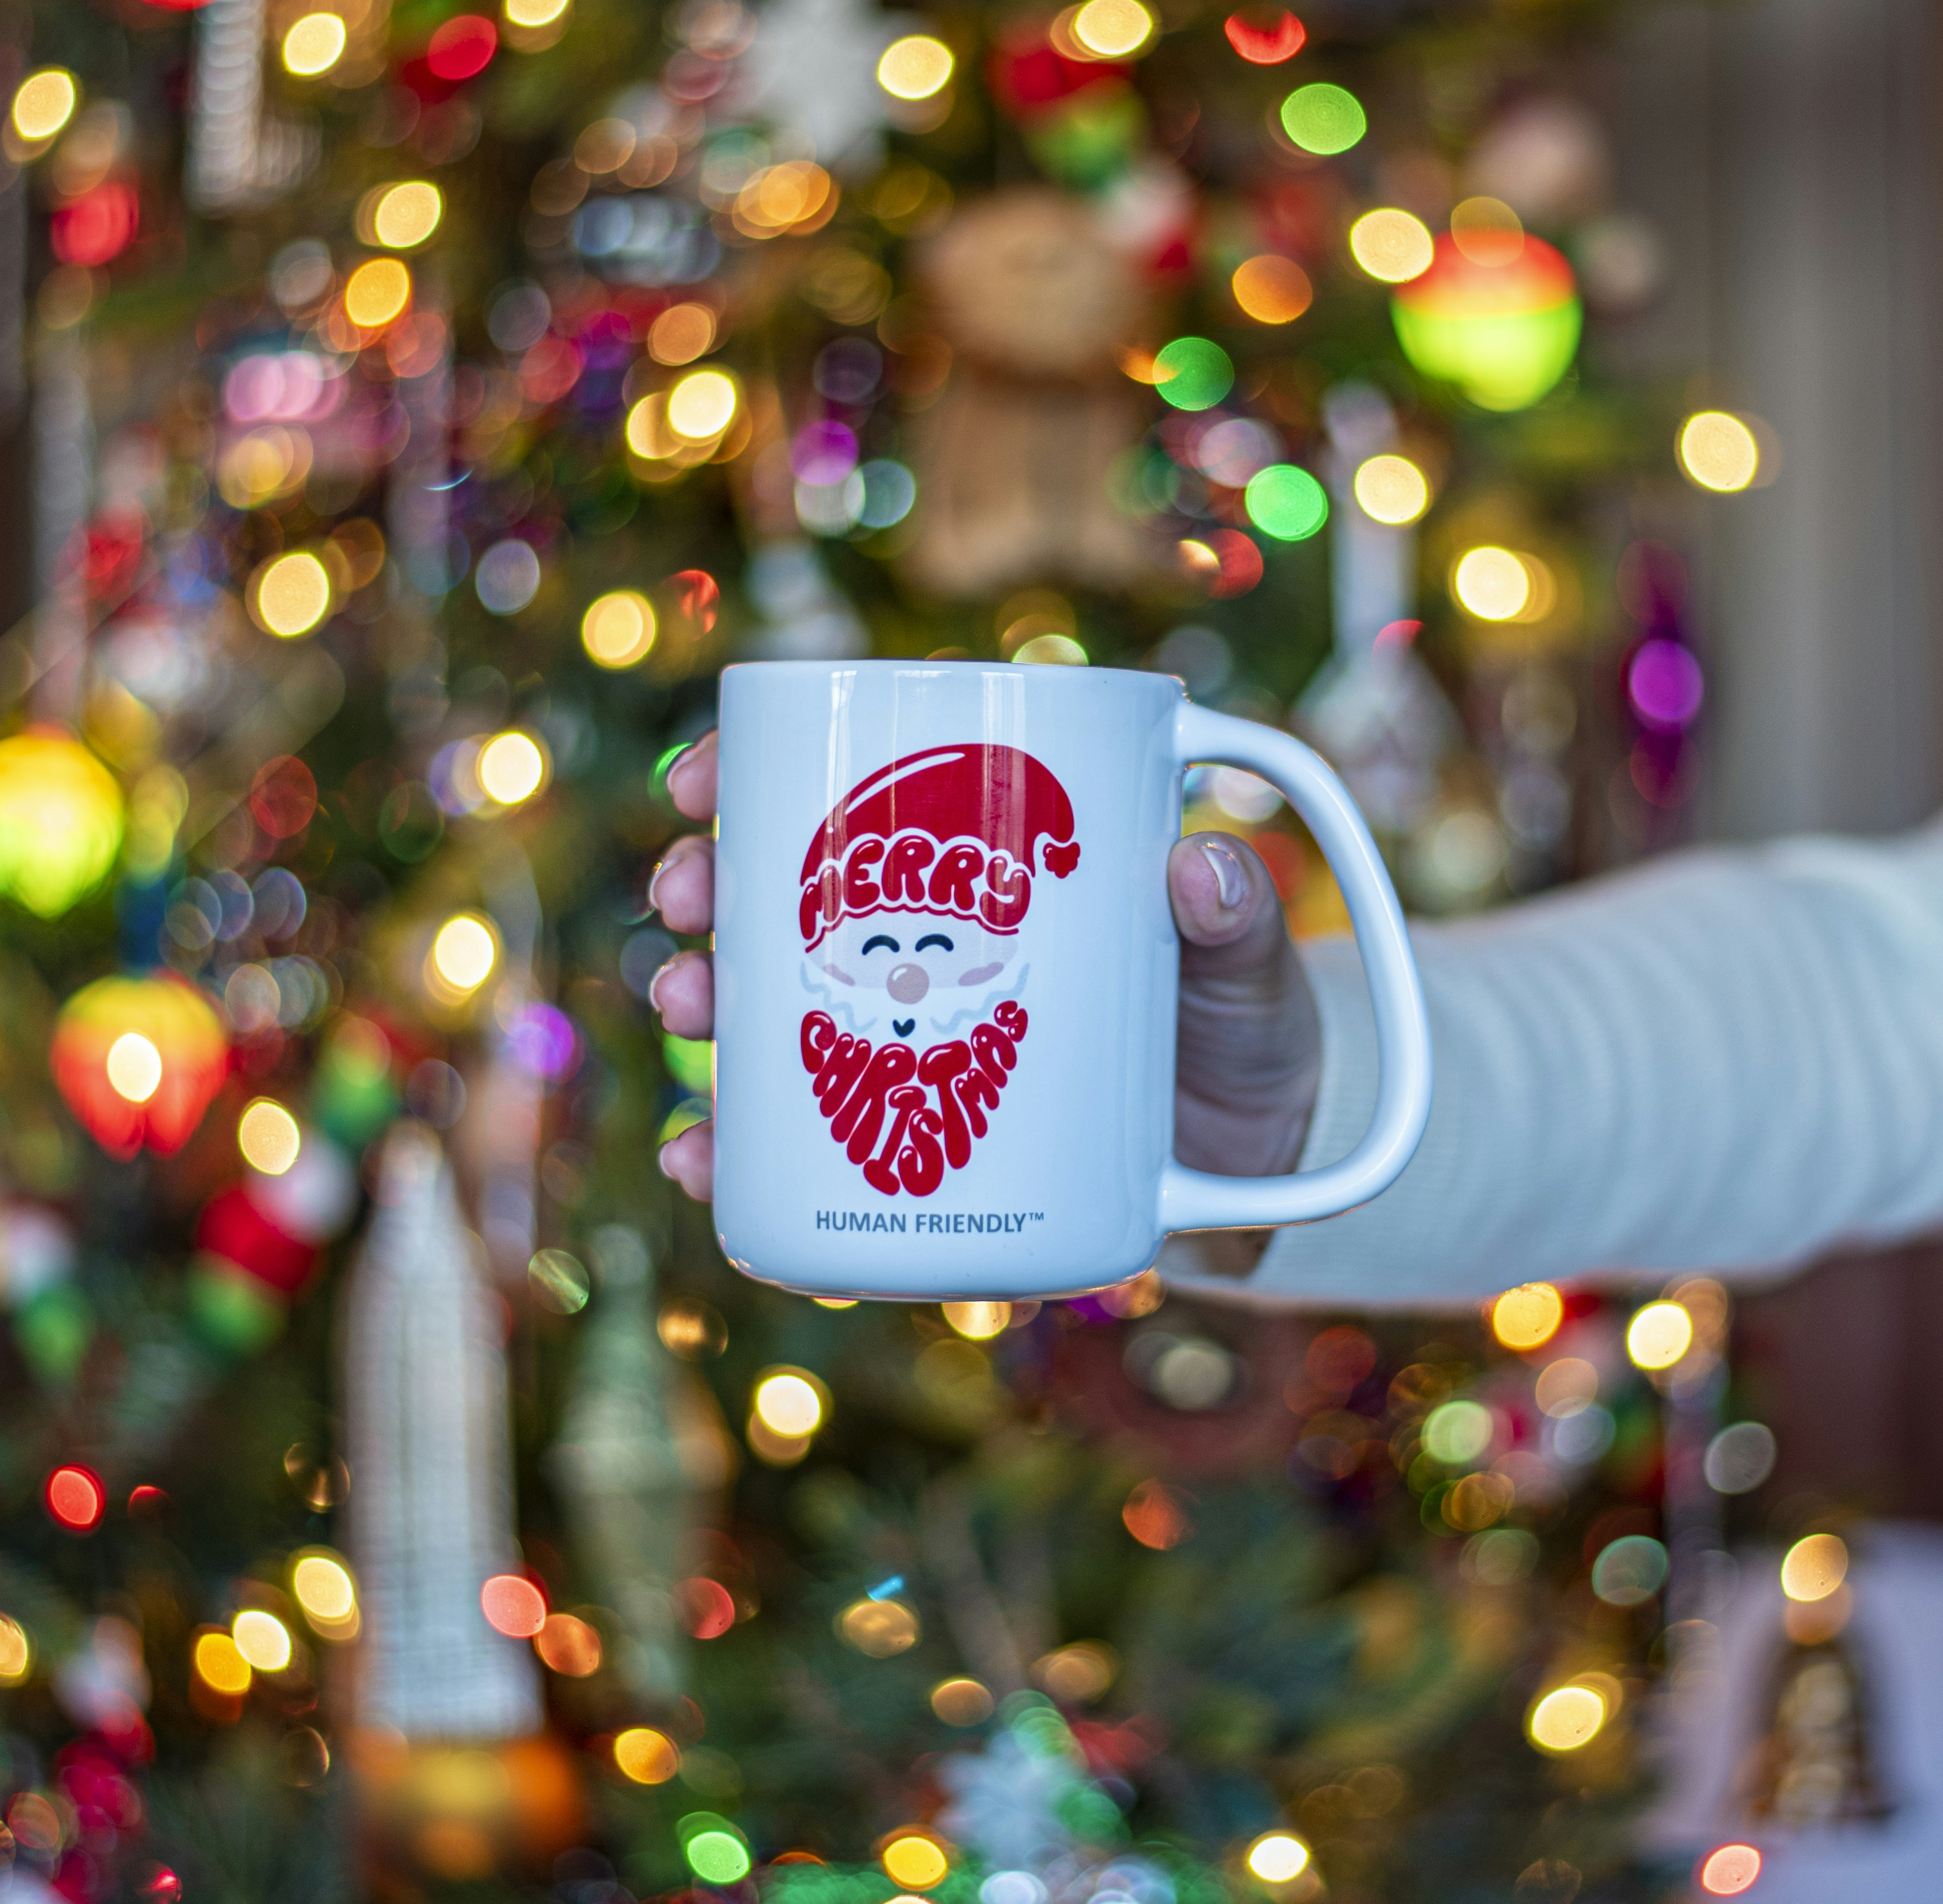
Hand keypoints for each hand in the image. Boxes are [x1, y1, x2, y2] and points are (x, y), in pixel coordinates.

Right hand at [646, 731, 1322, 1211]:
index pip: (857, 796)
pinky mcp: (908, 1148)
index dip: (756, 773)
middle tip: (686, 898)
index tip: (704, 779)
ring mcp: (908, 1047)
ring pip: (769, 1011)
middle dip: (707, 887)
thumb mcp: (1247, 970)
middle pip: (782, 898)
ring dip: (705, 1003)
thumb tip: (1200, 869)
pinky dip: (739, 1155)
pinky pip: (803, 1146)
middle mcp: (924, 950)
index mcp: (983, 872)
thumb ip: (1239, 920)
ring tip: (688, 1009)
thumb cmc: (1243, 1033)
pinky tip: (702, 1158)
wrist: (1256, 1169)